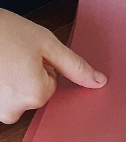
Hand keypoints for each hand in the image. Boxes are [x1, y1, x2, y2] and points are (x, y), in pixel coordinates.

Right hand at [0, 8, 105, 123]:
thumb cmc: (3, 31)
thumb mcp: (45, 42)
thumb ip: (74, 66)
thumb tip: (100, 83)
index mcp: (36, 95)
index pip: (50, 83)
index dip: (40, 64)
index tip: (25, 51)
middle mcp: (15, 110)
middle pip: (31, 93)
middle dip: (24, 73)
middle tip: (9, 53)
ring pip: (13, 96)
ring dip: (8, 79)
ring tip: (0, 59)